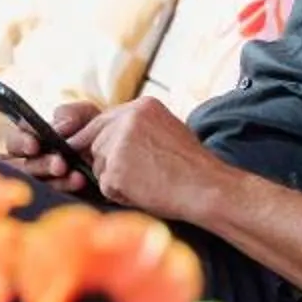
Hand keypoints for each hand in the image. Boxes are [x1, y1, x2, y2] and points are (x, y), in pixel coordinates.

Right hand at [1, 95, 100, 188]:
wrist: (119, 152)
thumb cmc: (97, 130)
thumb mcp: (87, 115)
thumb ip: (71, 113)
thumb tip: (58, 128)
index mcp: (35, 139)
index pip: (15, 140)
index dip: (20, 142)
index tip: (34, 145)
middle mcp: (36, 161)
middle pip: (23, 166)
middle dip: (40, 165)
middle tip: (59, 165)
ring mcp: (48, 181)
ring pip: (40, 184)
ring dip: (56, 181)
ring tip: (78, 176)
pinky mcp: (61, 196)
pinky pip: (56, 196)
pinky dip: (68, 189)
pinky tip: (82, 181)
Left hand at [77, 97, 226, 224]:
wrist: (207, 188)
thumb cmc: (192, 168)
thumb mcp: (167, 131)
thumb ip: (136, 129)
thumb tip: (104, 140)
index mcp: (142, 106)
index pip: (102, 120)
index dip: (100, 141)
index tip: (105, 155)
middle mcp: (128, 118)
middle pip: (95, 142)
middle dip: (107, 161)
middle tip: (139, 174)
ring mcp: (119, 143)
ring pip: (98, 165)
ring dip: (115, 179)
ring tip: (147, 182)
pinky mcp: (115, 169)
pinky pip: (105, 186)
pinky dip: (120, 195)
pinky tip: (145, 192)